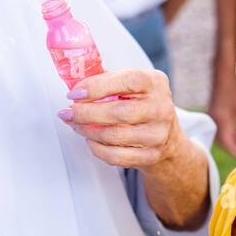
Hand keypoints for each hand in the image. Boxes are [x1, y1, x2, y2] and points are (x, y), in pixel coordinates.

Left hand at [59, 70, 188, 168]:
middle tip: (67, 112)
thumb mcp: (131, 85)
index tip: (74, 93)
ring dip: (88, 131)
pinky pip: (116, 156)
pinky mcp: (151, 156)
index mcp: (155, 83)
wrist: (167, 135)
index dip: (98, 87)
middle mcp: (161, 108)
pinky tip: (90, 140)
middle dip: (86, 113)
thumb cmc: (141, 103)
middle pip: (119, 112)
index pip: (129, 81)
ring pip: (115, 136)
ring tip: (76, 125)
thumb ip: (106, 79)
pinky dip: (97, 149)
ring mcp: (158, 134)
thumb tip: (74, 80)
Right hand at [208, 78, 235, 157]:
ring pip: (220, 137)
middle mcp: (214, 120)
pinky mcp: (213, 113)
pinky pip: (219, 130)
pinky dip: (226, 136)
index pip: (228, 143)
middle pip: (222, 142)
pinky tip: (234, 136)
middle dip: (233, 149)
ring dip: (229, 143)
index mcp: (221, 119)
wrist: (224, 71)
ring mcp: (212, 116)